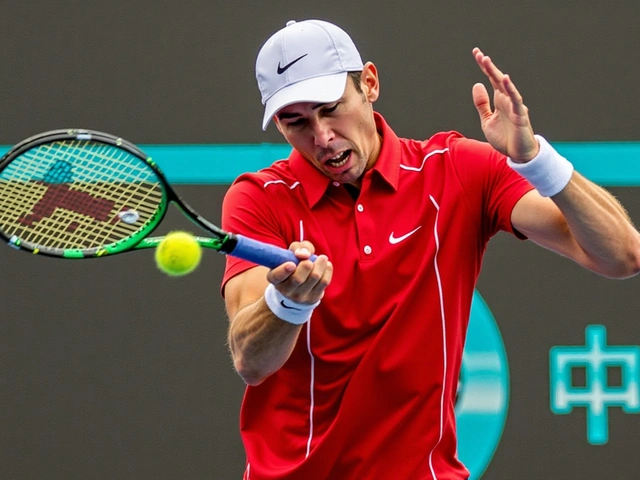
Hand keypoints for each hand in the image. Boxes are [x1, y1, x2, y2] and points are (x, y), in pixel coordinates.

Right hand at [266, 241, 331, 305]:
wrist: (300, 284)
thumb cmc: (294, 263)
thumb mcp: (292, 252)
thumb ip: (297, 248)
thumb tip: (304, 254)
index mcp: (274, 277)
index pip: (276, 276)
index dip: (283, 271)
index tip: (292, 264)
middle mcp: (285, 290)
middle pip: (298, 279)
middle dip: (306, 266)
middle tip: (310, 258)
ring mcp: (300, 296)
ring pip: (314, 278)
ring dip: (320, 265)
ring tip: (322, 258)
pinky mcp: (313, 298)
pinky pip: (324, 282)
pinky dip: (327, 271)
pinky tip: (327, 265)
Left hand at [472, 47, 538, 162]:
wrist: (517, 154)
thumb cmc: (504, 137)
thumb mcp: (487, 120)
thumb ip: (482, 104)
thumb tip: (477, 84)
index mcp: (499, 100)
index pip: (491, 79)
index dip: (484, 67)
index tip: (477, 53)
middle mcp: (507, 100)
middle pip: (497, 79)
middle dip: (487, 66)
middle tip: (478, 54)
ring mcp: (514, 106)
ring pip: (505, 86)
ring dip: (496, 74)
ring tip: (487, 62)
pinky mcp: (520, 115)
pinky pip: (515, 99)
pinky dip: (510, 89)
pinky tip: (504, 79)